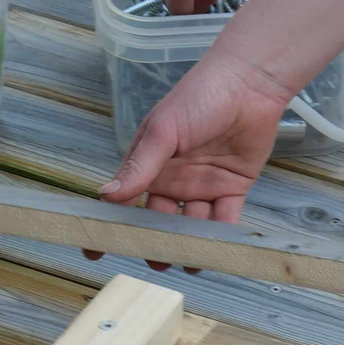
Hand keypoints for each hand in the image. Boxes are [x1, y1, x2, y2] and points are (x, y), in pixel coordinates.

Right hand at [93, 53, 290, 269]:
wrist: (249, 84)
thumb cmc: (199, 97)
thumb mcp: (163, 131)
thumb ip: (140, 166)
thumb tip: (107, 195)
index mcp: (150, 165)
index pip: (124, 200)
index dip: (112, 225)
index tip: (95, 249)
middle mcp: (173, 180)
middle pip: (159, 222)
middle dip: (157, 243)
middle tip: (156, 260)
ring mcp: (202, 186)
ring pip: (192, 227)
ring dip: (191, 244)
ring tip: (190, 258)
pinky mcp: (232, 188)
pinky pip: (225, 219)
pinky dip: (222, 235)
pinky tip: (219, 247)